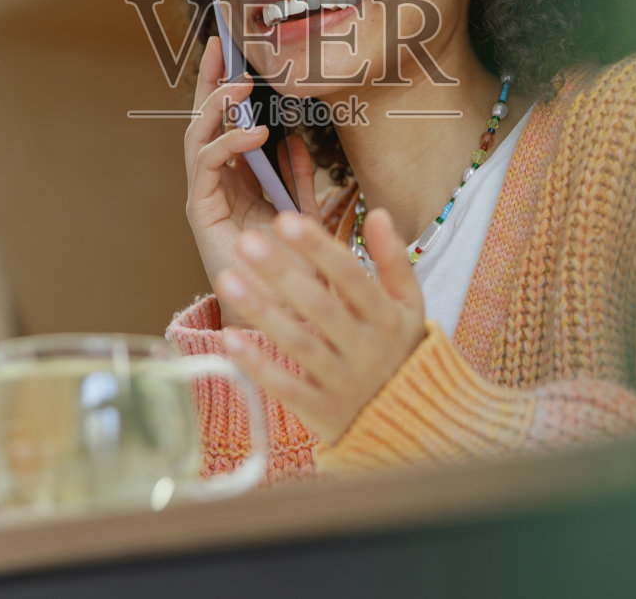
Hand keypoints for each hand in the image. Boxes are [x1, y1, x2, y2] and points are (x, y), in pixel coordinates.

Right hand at [184, 37, 317, 324]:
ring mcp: (204, 192)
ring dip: (218, 106)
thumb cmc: (288, 264)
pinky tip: (254, 132)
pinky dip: (228, 143)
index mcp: (237, 174)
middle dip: (210, 81)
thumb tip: (295, 138)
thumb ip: (298, 176)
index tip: (231, 46)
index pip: (226, 119)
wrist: (279, 313)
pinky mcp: (200, 209)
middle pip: (203, 118)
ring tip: (242, 85)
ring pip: (198, 135)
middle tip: (221, 46)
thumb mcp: (302, 210)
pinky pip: (206, 164)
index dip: (225, 82)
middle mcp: (215, 179)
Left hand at [218, 209, 426, 444]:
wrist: (409, 423)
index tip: (285, 219)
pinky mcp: (321, 411)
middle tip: (245, 240)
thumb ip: (393, 260)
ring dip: (261, 311)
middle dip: (282, 272)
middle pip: (320, 306)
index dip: (317, 248)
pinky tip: (230, 337)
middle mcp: (365, 348)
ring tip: (226, 278)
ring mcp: (342, 381)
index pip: (350, 276)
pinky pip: (287, 387)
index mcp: (386, 317)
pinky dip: (259, 364)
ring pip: (298, 343)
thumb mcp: (409, 305)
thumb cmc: (399, 348)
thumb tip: (377, 212)